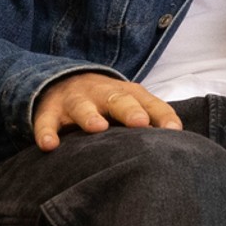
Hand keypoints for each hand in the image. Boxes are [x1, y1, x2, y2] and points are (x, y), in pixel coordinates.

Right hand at [34, 71, 178, 148]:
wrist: (64, 80)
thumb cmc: (108, 101)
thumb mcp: (132, 104)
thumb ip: (155, 118)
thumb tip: (180, 138)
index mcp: (127, 93)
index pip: (149, 103)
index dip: (161, 116)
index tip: (173, 132)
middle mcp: (102, 93)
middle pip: (118, 99)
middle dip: (129, 110)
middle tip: (139, 122)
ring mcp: (75, 100)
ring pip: (82, 106)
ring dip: (89, 116)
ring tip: (97, 128)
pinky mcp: (50, 110)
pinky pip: (46, 121)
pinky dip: (46, 132)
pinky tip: (49, 145)